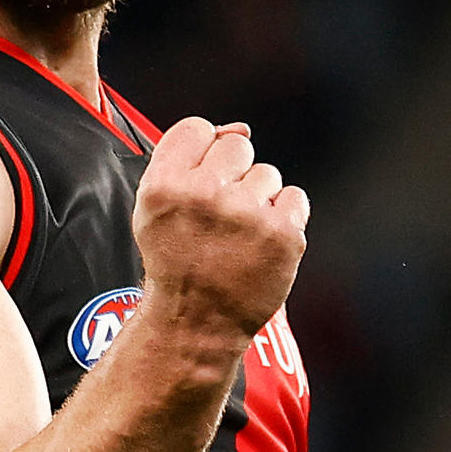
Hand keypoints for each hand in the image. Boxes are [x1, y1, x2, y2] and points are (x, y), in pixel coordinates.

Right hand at [128, 117, 308, 347]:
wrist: (197, 324)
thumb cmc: (176, 262)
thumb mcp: (155, 210)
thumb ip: (185, 160)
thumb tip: (240, 128)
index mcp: (163, 186)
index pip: (197, 129)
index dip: (203, 154)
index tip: (203, 182)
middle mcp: (203, 195)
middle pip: (237, 146)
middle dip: (233, 175)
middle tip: (223, 215)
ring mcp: (246, 215)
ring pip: (267, 174)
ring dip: (259, 200)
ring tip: (240, 236)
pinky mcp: (282, 235)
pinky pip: (295, 198)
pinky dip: (284, 218)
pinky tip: (262, 243)